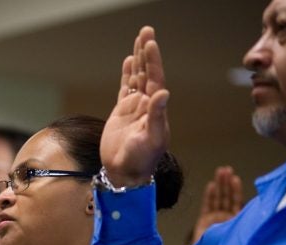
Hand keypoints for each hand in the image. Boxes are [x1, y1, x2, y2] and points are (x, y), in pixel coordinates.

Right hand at [101, 26, 170, 186]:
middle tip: (146, 31)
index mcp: (155, 109)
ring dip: (138, 59)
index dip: (152, 61)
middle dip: (146, 52)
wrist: (125, 173)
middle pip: (147, 73)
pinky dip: (127, 75)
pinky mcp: (122, 113)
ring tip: (139, 39)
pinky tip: (128, 62)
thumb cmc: (140, 160)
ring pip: (137, 78)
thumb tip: (163, 93)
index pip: (155, 78)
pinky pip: (125, 89)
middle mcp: (147, 105)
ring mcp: (134, 108)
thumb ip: (157, 116)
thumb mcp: (151, 139)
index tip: (150, 43)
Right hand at [190, 166, 242, 244]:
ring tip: (219, 172)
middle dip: (226, 183)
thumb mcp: (237, 234)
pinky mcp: (204, 221)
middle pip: (227, 197)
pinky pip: (207, 206)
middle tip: (225, 170)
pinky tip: (211, 186)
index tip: (235, 179)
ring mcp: (215, 219)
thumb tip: (250, 211)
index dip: (236, 190)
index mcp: (237, 222)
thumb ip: (241, 222)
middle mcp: (226, 219)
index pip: (237, 202)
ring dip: (219, 185)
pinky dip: (209, 196)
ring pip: (218, 199)